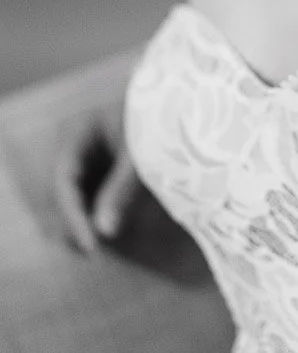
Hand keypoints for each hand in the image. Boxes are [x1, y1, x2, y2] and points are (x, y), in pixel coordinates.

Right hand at [54, 98, 145, 252]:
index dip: (73, 216)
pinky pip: (89, 192)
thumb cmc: (157, 120)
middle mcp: (74, 143)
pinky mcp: (97, 165)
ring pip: (75, 195)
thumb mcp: (140, 155)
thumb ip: (121, 190)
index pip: (64, 180)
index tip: (91, 244)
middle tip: (97, 251)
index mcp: (77, 131)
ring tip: (104, 244)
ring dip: (87, 217)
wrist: (179, 101)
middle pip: (65, 190)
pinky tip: (111, 225)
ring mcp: (84, 154)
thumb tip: (103, 232)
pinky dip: (98, 209)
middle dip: (78, 220)